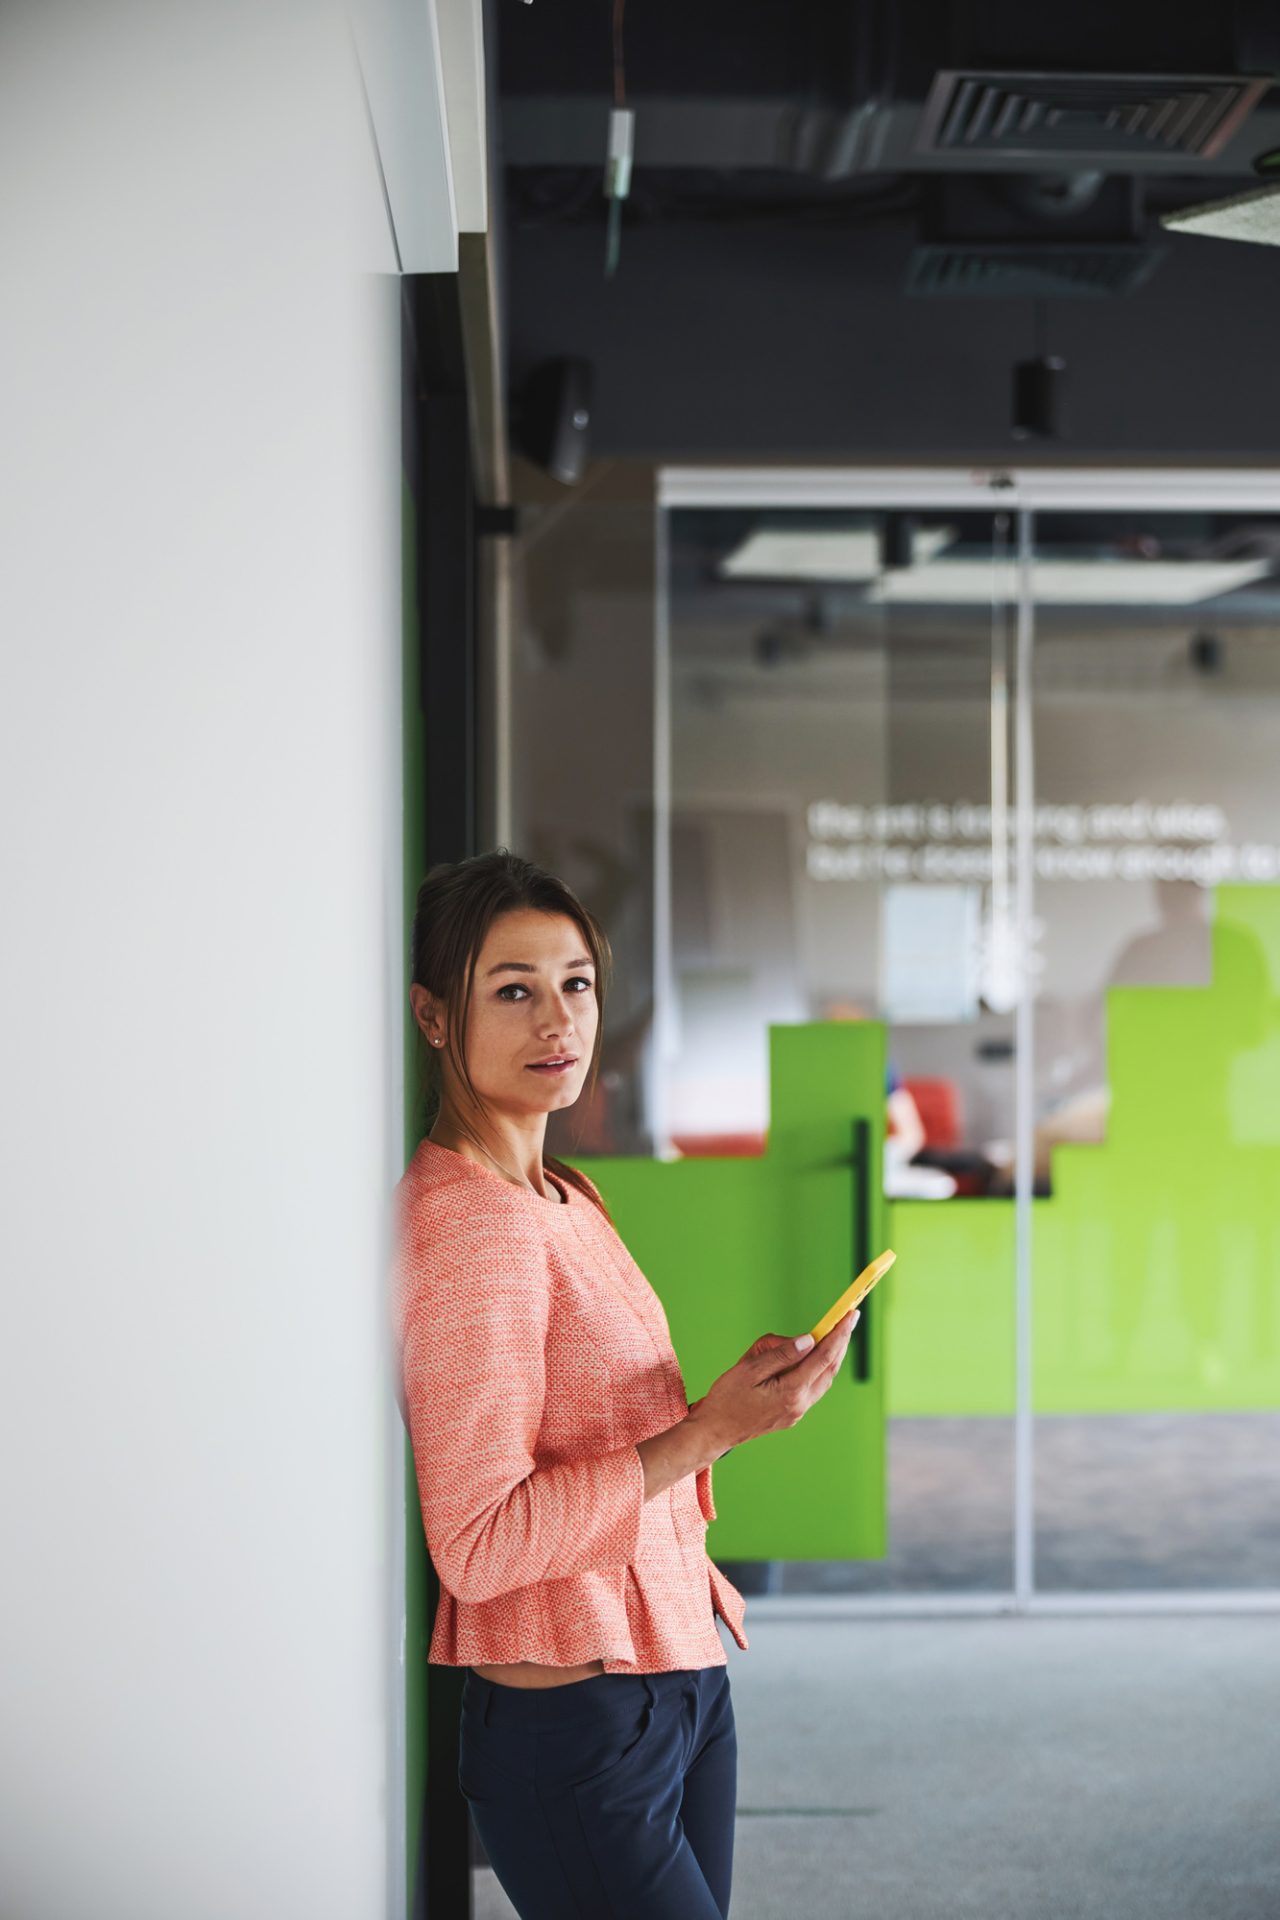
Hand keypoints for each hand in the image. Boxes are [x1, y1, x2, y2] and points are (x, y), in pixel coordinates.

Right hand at [692, 1309, 860, 1452]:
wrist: (715, 1431)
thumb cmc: (727, 1397)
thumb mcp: (749, 1369)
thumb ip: (781, 1354)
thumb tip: (809, 1340)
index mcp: (791, 1391)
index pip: (824, 1357)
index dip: (839, 1334)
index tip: (850, 1315)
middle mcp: (800, 1403)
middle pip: (830, 1368)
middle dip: (842, 1342)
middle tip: (850, 1319)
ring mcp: (798, 1411)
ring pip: (825, 1379)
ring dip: (833, 1356)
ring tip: (836, 1334)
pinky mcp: (793, 1414)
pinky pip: (813, 1387)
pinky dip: (820, 1369)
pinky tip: (816, 1358)